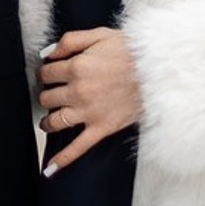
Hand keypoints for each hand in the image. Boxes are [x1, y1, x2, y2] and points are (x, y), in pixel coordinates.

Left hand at [38, 28, 140, 173]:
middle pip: (47, 97)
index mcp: (77, 66)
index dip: (46, 72)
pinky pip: (78, 148)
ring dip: (48, 121)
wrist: (158, 71)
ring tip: (48, 120)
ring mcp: (89, 112)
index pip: (46, 73)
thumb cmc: (130, 51)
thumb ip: (69, 41)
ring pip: (55, 121)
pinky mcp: (102, 128)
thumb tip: (46, 54)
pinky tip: (49, 169)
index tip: (51, 73)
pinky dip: (62, 159)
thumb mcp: (100, 35)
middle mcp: (78, 91)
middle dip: (48, 93)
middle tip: (55, 92)